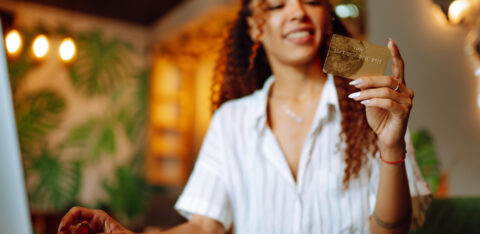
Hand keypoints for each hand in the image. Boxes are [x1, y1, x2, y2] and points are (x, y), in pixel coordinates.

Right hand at [58, 206, 132, 233]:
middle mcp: (90, 224)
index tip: (62, 229)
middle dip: (64, 231)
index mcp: (97, 216)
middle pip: (70, 226)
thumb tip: (81, 229)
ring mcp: (89, 232)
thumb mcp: (112, 233)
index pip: (77, 212)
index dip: (67, 218)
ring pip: (72, 233)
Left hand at [348, 38, 413, 152]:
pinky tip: (363, 103)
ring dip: (367, 93)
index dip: (395, 54)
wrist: (385, 137)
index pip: (399, 67)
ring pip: (385, 91)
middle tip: (353, 83)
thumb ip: (367, 89)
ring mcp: (407, 101)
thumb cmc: (379, 118)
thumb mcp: (370, 100)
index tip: (390, 41)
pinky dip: (373, 101)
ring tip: (354, 97)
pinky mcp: (404, 112)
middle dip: (368, 80)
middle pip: (387, 79)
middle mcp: (406, 91)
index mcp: (399, 86)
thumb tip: (356, 78)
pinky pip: (387, 102)